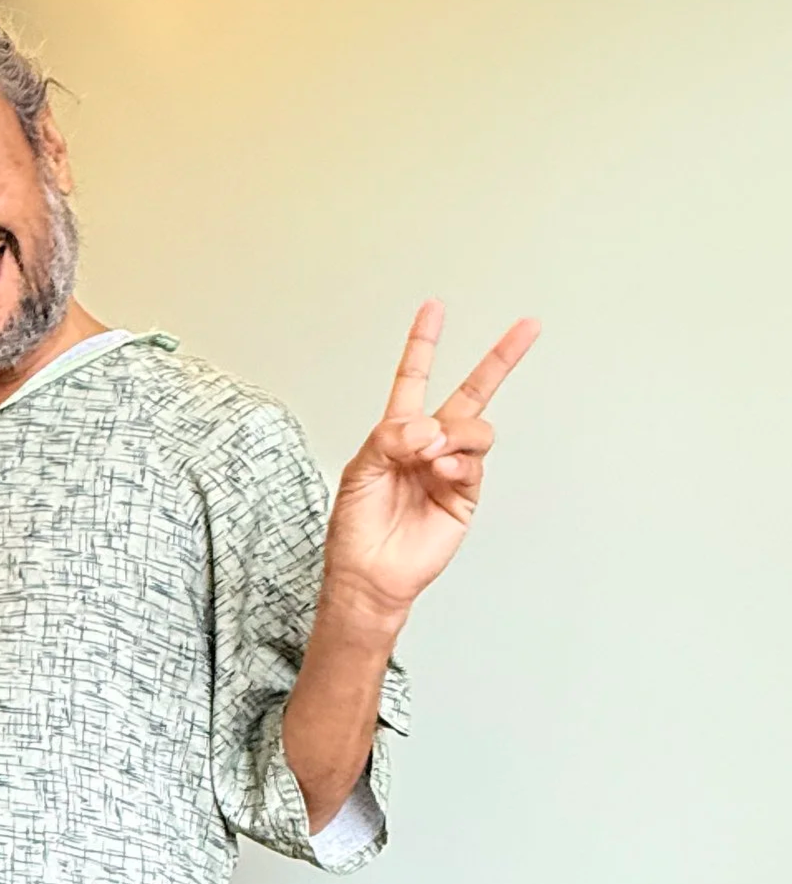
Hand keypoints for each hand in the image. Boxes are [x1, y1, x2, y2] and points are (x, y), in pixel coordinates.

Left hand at [322, 300, 540, 625]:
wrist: (371, 574)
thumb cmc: (356, 528)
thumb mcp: (361, 470)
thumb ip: (392, 438)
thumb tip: (431, 427)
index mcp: (398, 432)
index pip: (414, 377)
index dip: (424, 343)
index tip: (434, 309)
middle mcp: (429, 445)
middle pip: (471, 392)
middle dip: (500, 359)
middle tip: (526, 328)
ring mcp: (450, 468)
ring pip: (476, 428)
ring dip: (455, 435)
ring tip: (430, 457)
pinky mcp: (464, 494)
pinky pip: (473, 463)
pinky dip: (458, 462)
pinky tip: (440, 472)